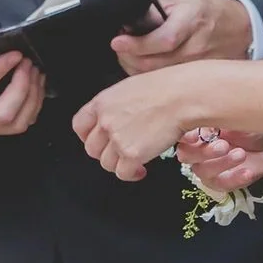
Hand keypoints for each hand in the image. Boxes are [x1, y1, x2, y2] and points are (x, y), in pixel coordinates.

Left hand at [72, 64, 206, 180]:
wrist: (182, 96)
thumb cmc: (165, 88)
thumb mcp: (129, 89)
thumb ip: (116, 106)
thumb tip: (117, 120)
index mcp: (102, 102)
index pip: (79, 126)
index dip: (87, 137)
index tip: (99, 142)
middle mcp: (105, 121)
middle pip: (92, 148)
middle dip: (106, 154)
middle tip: (120, 154)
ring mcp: (116, 138)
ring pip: (106, 163)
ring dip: (119, 165)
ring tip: (134, 161)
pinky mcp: (131, 154)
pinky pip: (123, 173)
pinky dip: (131, 174)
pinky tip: (141, 170)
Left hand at [111, 0, 251, 75]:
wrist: (238, 27)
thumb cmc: (204, 9)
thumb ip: (153, 8)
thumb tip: (129, 23)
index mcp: (191, 21)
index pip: (162, 40)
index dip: (136, 44)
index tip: (117, 42)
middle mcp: (197, 47)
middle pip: (156, 64)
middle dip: (129, 58)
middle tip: (120, 49)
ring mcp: (200, 66)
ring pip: (159, 78)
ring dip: (136, 69)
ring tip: (129, 56)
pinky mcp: (199, 79)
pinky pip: (168, 84)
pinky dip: (150, 78)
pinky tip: (144, 67)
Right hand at [176, 127, 262, 192]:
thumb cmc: (251, 125)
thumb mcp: (240, 117)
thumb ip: (225, 119)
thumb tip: (215, 121)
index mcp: (198, 130)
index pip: (181, 134)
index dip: (184, 137)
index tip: (195, 136)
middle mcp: (199, 149)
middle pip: (186, 155)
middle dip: (203, 151)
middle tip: (223, 145)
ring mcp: (209, 167)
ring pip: (203, 171)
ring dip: (221, 164)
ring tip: (240, 154)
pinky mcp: (223, 181)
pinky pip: (222, 184)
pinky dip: (234, 179)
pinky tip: (247, 172)